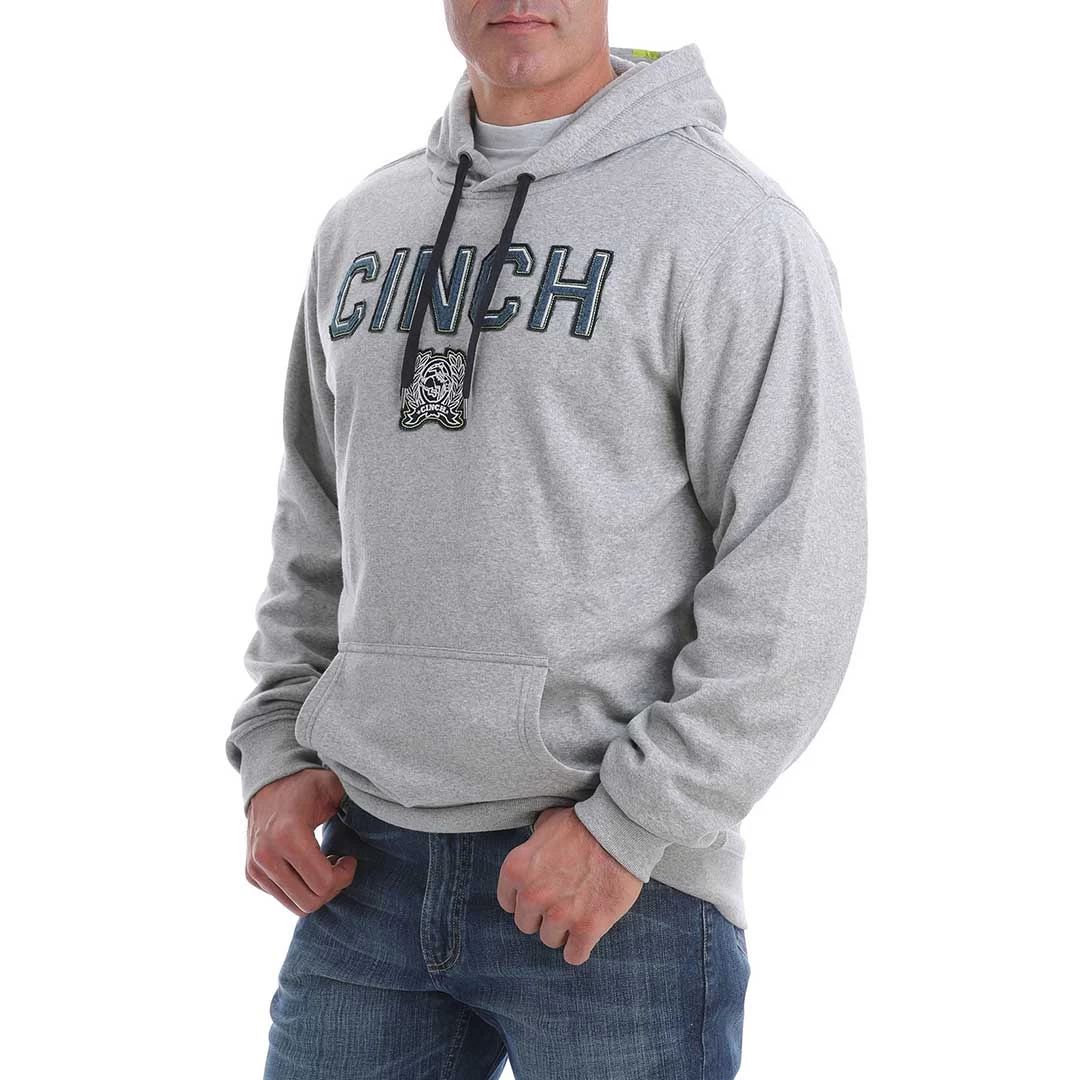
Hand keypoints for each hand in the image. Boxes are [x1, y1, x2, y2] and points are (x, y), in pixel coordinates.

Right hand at [245, 767, 357, 914]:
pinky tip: (308, 866)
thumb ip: (354, 801)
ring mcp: (255, 867)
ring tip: (325, 865)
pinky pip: (282, 898)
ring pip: (295, 906)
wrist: (269, 783)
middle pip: (309, 902)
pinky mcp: (251, 874)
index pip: (323, 884)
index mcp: (288, 835)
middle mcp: (266, 855)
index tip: (350, 859)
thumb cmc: (307, 785)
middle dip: (332, 888)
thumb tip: (383, 807)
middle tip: (340, 865)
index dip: (344, 877)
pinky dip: (300, 888)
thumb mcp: (333, 787)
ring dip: (315, 891)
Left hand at [496, 805, 644, 965]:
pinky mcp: (587, 927)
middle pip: (527, 925)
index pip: (508, 902)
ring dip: (563, 930)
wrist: (619, 829)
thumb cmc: (583, 823)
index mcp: (516, 869)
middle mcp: (532, 895)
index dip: (526, 899)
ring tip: (579, 910)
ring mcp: (559, 913)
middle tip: (563, 901)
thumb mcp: (546, 823)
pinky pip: (574, 955)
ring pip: (550, 940)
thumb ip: (532, 842)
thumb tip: (533, 849)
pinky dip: (580, 948)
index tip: (541, 894)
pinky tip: (587, 933)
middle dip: (543, 915)